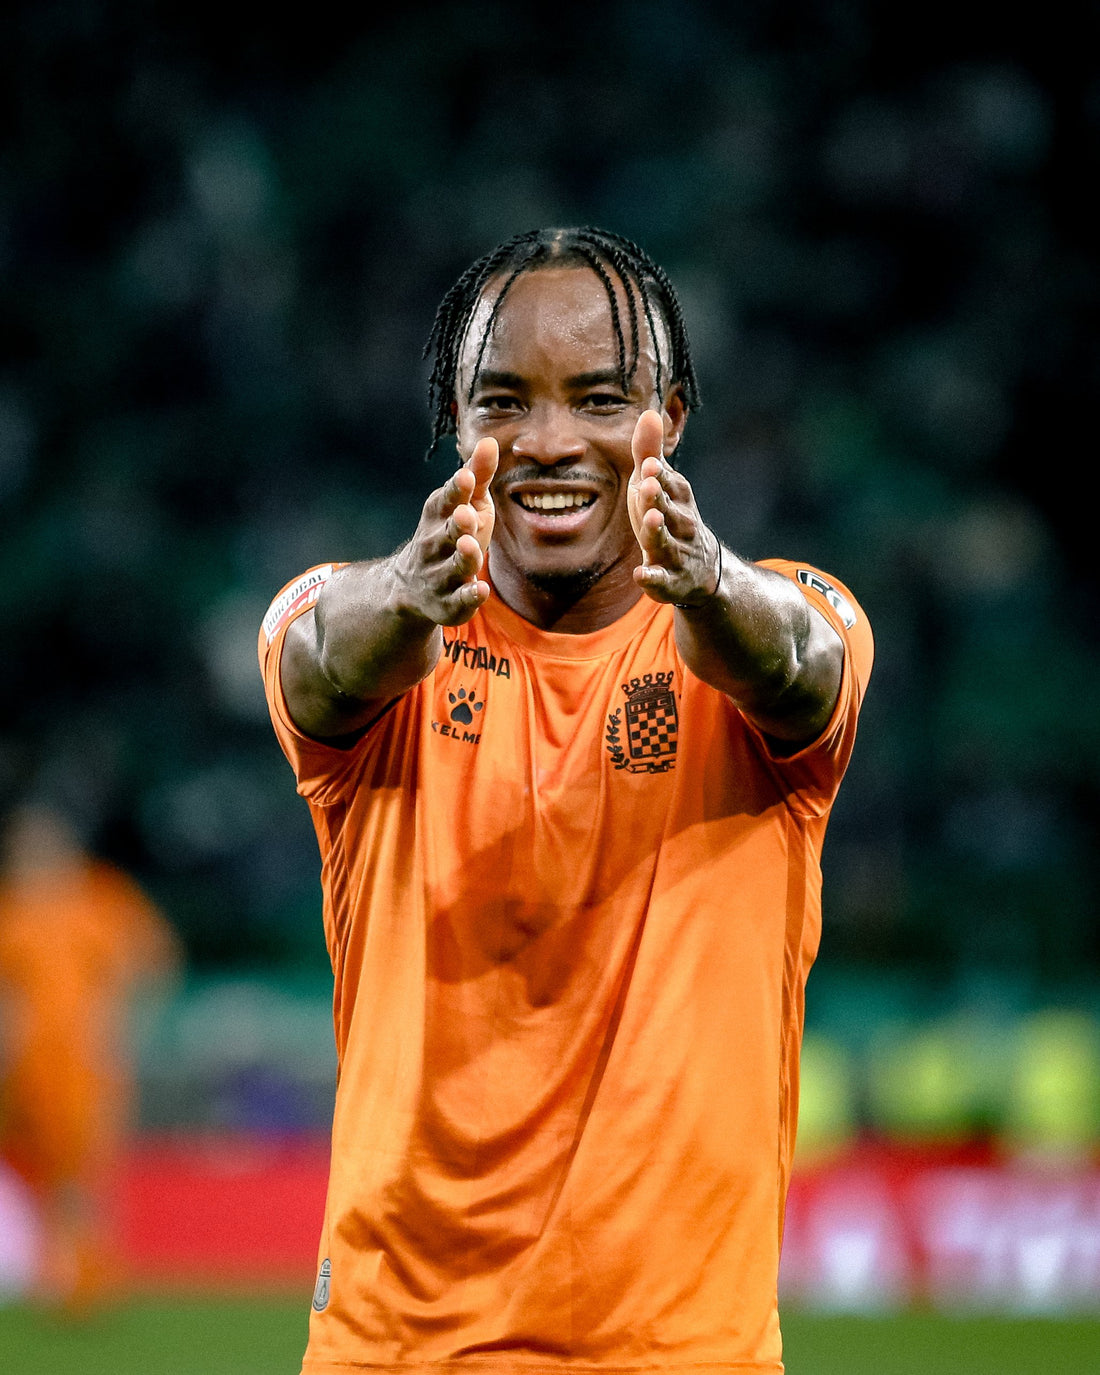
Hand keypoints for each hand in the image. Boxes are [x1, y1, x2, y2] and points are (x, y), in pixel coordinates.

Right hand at [397, 437, 497, 624]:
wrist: (413, 586)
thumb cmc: (449, 534)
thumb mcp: (465, 504)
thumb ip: (478, 476)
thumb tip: (491, 441)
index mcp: (439, 517)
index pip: (446, 500)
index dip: (455, 490)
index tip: (465, 476)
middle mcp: (435, 545)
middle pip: (445, 534)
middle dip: (455, 524)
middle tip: (465, 514)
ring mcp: (439, 575)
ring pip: (451, 567)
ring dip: (461, 557)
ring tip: (470, 546)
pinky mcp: (448, 603)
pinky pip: (458, 601)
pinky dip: (468, 596)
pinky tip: (480, 590)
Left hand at [628, 410, 719, 605]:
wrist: (704, 570)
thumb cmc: (674, 518)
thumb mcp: (662, 486)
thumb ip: (650, 453)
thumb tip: (649, 412)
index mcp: (678, 500)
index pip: (670, 485)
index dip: (659, 475)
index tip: (648, 464)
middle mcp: (681, 525)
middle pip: (670, 511)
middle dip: (659, 498)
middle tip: (648, 484)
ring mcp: (676, 554)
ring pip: (667, 542)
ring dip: (658, 531)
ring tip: (650, 519)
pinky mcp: (669, 580)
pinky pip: (661, 580)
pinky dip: (652, 578)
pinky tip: (640, 574)